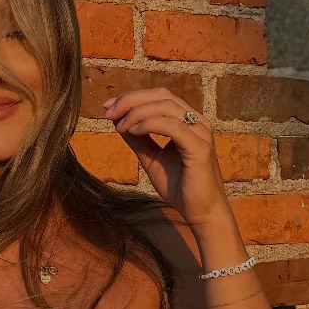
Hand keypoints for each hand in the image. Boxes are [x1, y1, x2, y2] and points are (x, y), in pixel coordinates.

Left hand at [103, 86, 231, 231]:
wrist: (201, 213)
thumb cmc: (180, 187)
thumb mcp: (152, 159)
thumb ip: (139, 140)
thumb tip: (118, 122)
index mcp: (188, 122)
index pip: (159, 97)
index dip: (132, 98)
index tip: (107, 108)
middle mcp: (197, 122)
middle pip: (162, 95)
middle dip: (131, 100)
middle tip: (108, 112)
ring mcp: (200, 133)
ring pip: (166, 107)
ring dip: (137, 112)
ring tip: (119, 125)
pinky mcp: (200, 148)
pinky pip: (172, 126)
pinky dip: (149, 124)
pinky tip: (133, 132)